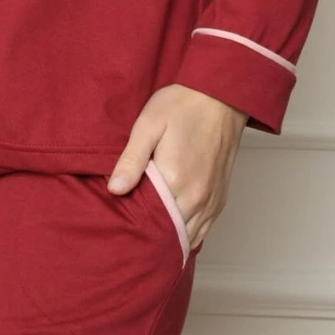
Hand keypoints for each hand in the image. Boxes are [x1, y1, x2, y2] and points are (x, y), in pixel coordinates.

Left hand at [106, 84, 247, 251]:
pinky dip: (188, 232)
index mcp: (176, 181)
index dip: (135, 225)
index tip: (122, 223)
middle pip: (171, 233)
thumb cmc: (183, 106)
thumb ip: (132, 159)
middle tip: (132, 231)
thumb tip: (115, 189)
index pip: (152, 221)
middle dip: (152, 235)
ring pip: (189, 236)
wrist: (220, 96)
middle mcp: (198, 197)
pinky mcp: (220, 197)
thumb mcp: (148, 125)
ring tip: (150, 232)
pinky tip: (173, 226)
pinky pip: (203, 229)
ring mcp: (212, 200)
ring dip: (171, 237)